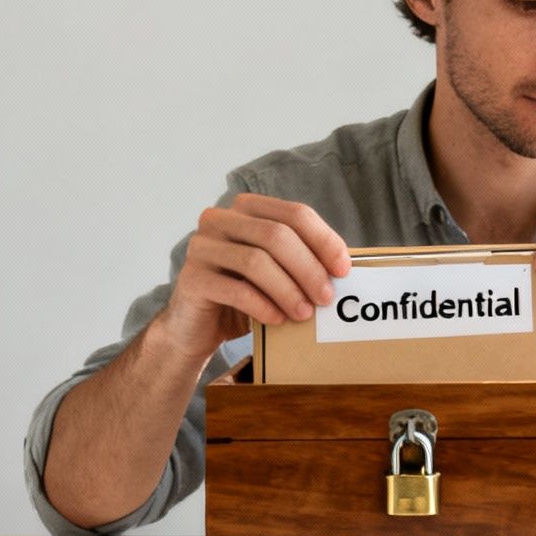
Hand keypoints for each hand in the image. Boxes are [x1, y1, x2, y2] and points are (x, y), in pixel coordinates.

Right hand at [150, 193, 350, 360]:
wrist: (197, 327)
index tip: (344, 270)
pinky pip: (234, 289)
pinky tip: (277, 320)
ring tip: (305, 313)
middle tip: (327, 298)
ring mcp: (201, 246)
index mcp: (247, 208)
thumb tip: (344, 267)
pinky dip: (262, 306)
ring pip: (255, 261)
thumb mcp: (276, 271)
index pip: (295, 214)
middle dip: (308, 268)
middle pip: (276, 235)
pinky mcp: (191, 278)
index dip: (324, 240)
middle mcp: (220, 219)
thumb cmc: (245, 295)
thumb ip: (301, 260)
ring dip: (288, 289)